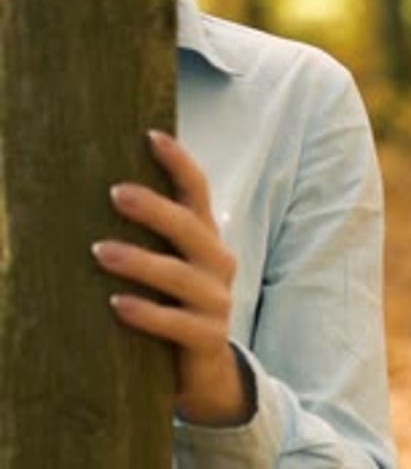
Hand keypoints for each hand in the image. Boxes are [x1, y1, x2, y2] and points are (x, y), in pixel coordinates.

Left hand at [92, 131, 254, 426]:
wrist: (207, 368)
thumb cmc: (179, 302)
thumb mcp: (173, 263)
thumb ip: (157, 234)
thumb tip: (108, 190)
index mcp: (207, 237)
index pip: (198, 191)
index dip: (179, 162)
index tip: (151, 136)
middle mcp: (218, 262)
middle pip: (190, 228)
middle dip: (154, 208)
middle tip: (116, 193)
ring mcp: (217, 301)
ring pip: (179, 276)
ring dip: (139, 262)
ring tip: (99, 251)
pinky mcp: (209, 337)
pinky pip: (177, 323)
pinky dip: (146, 312)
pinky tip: (117, 304)